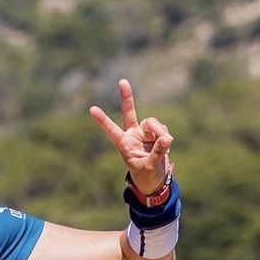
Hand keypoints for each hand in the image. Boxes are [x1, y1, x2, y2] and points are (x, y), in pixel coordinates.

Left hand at [89, 79, 172, 194]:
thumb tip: (167, 138)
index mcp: (123, 143)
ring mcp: (144, 132)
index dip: (102, 120)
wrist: (154, 178)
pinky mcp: (156, 133)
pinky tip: (166, 146)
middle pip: (129, 112)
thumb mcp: (149, 166)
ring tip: (165, 146)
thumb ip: (157, 152)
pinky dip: (166, 136)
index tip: (92, 109)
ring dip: (160, 132)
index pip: (111, 130)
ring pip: (152, 123)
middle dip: (126, 97)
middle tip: (122, 81)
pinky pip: (162, 128)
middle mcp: (132, 134)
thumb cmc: (146, 175)